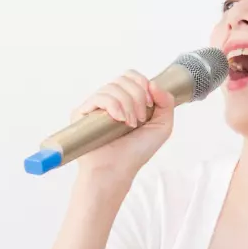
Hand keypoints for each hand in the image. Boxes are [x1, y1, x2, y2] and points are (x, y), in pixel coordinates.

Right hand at [71, 71, 174, 186]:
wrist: (116, 171)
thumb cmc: (136, 153)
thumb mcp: (162, 126)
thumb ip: (167, 102)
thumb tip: (153, 83)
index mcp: (125, 101)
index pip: (130, 76)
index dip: (142, 84)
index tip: (149, 104)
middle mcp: (108, 102)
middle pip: (123, 79)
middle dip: (137, 96)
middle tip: (139, 119)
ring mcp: (93, 108)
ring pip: (112, 87)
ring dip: (127, 104)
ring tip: (129, 124)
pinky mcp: (80, 114)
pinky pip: (98, 97)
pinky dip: (113, 105)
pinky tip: (118, 120)